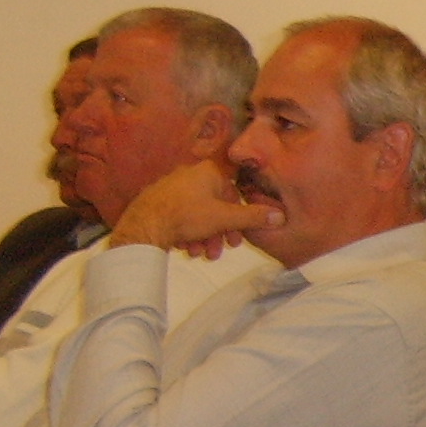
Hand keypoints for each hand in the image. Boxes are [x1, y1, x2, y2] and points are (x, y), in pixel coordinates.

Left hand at [107, 159, 281, 254]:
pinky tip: (186, 248)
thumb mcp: (225, 218)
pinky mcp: (159, 200)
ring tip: (201, 254)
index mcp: (209, 172)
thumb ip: (253, 217)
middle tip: (219, 251)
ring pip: (198, 215)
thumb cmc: (188, 216)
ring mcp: (173, 187)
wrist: (144, 225)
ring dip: (204, 237)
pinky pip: (182, 216)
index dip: (239, 219)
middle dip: (219, 233)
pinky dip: (187, 233)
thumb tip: (281, 215)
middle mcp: (191, 175)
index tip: (236, 240)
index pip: (233, 193)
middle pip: (215, 207)